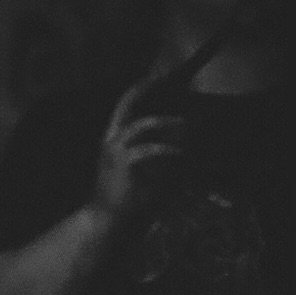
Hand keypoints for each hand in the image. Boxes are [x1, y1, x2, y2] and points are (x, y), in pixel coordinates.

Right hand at [92, 79, 183, 215]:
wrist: (107, 219)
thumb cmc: (128, 198)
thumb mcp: (149, 172)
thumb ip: (163, 155)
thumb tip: (188, 141)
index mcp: (115, 138)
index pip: (127, 105)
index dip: (141, 88)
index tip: (159, 75)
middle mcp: (112, 138)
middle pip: (127, 104)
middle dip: (145, 88)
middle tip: (165, 77)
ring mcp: (114, 150)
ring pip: (140, 125)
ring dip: (165, 123)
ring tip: (186, 124)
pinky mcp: (121, 163)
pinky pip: (147, 150)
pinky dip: (166, 150)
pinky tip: (181, 154)